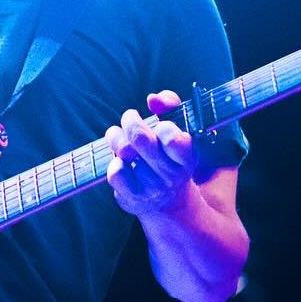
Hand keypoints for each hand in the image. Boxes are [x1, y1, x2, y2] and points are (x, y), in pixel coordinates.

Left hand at [105, 89, 197, 216]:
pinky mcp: (133, 198)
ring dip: (116, 138)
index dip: (163, 127)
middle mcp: (171, 175)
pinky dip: (114, 162)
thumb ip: (171, 105)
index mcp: (186, 157)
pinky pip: (115, 172)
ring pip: (124, 152)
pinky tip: (121, 162)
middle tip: (130, 118)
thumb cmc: (169, 155)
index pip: (173, 139)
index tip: (159, 125)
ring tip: (119, 137)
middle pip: (140, 139)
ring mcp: (152, 188)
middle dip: (130, 121)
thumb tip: (153, 99)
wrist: (168, 201)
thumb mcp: (178, 129)